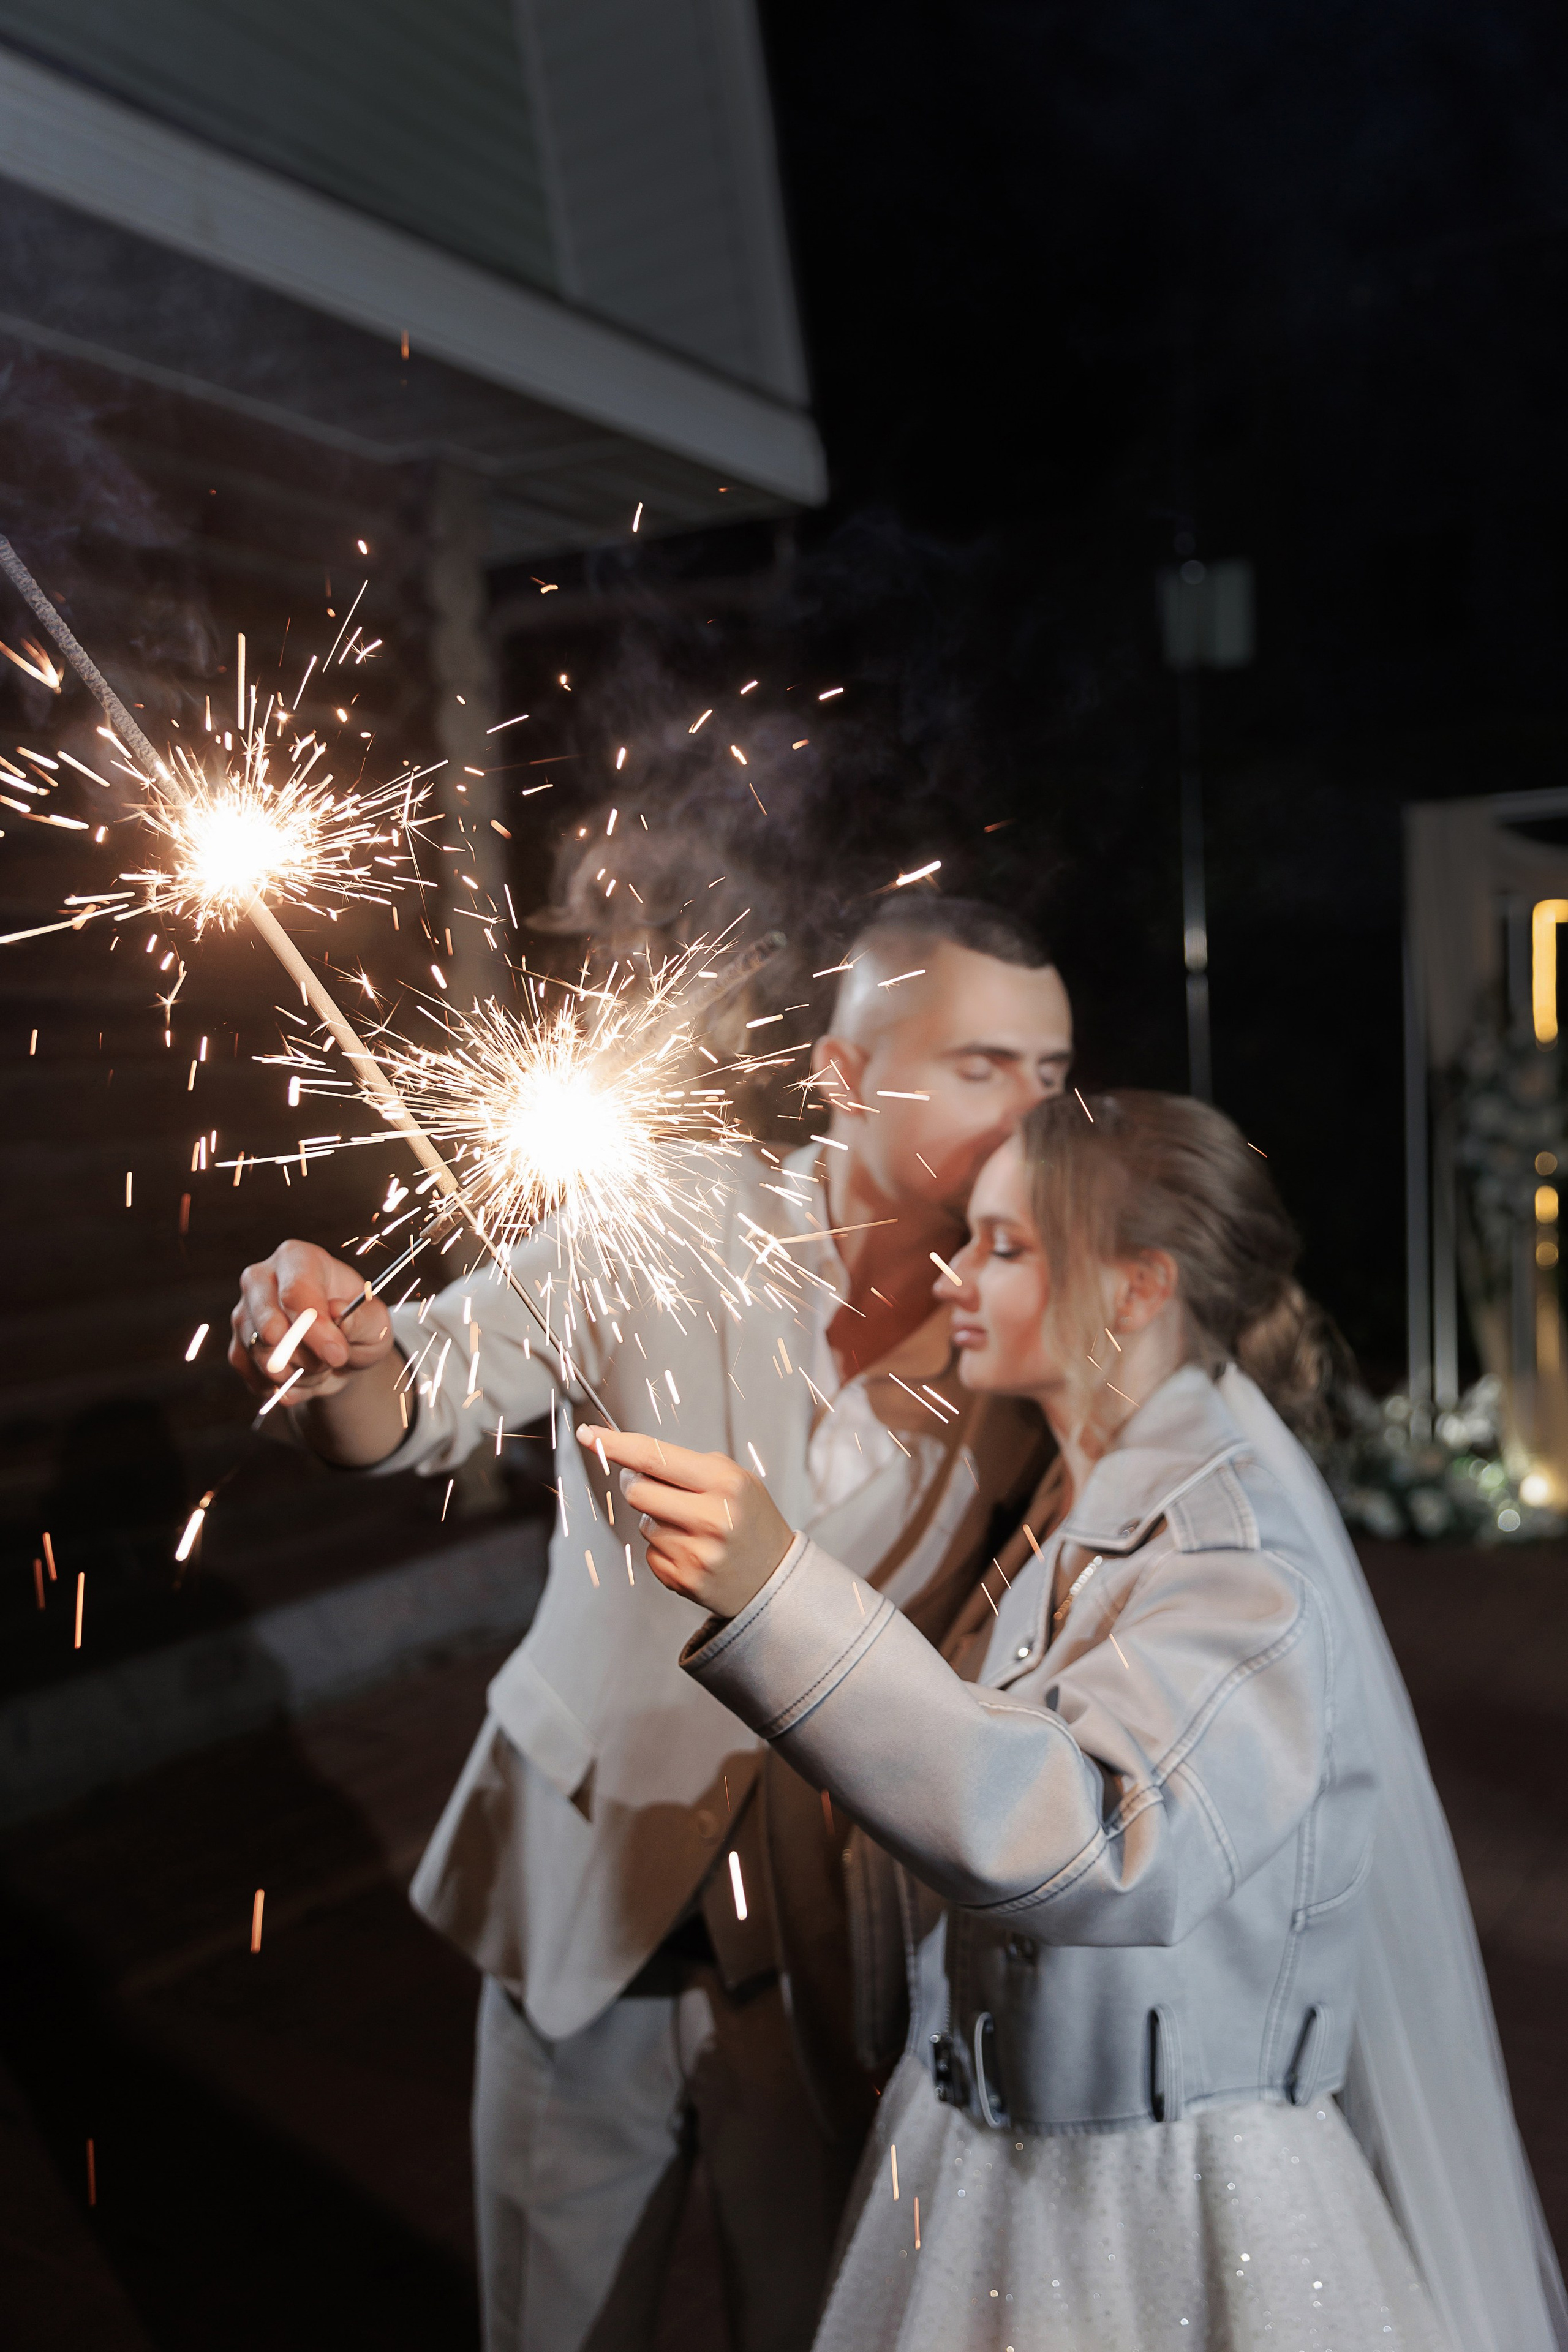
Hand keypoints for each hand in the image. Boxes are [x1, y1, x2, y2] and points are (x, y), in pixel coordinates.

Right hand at [229, 1239, 393, 1401]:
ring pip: (262, 1357)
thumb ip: (362, 1319)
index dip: (315, 1327)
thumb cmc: (358, 1327)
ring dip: (300, 1374)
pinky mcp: (236, 1348)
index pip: (295, 1291)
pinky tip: (303, 1375)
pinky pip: (256, 1378)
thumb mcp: (376, 1323)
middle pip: (269, 1327)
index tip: (337, 1354)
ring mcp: (243, 1313)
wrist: (340, 1354)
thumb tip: (336, 1311)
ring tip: (321, 1365)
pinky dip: (286, 1387)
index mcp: (297, 1258)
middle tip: (334, 1359)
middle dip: (307, 1356)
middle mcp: (261, 1279)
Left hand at [576, 1426, 794, 1618]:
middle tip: (653, 1484)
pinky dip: (663, 1548)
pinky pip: (650, 1553)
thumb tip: (627, 1461)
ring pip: (643, 1524)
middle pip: (637, 1492)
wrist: (775, 1578)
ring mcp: (696, 1553)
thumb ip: (686, 1466)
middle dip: (636, 1483)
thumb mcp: (735, 1479)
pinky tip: (693, 1551)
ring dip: (657, 1519)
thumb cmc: (749, 1518)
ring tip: (692, 1527)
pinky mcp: (684, 1580)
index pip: (654, 1457)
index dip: (614, 1444)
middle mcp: (711, 1518)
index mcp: (725, 1483)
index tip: (587, 1433)